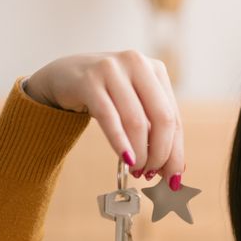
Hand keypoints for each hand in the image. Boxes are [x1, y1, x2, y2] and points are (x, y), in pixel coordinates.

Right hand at [23, 52, 183, 183]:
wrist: (64, 76)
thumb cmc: (107, 94)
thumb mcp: (135, 104)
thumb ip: (154, 130)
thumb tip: (174, 169)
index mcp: (156, 69)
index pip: (174, 117)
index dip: (176, 151)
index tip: (174, 177)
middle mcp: (137, 63)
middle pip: (162, 118)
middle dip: (160, 153)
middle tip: (150, 174)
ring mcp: (111, 69)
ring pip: (136, 121)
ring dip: (139, 153)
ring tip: (136, 169)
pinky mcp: (88, 81)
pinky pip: (109, 118)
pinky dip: (120, 143)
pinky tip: (126, 160)